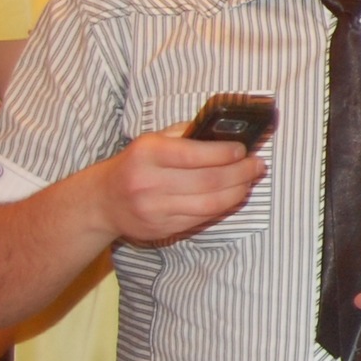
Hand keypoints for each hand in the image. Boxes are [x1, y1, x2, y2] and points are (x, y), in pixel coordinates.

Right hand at [93, 126, 264, 243]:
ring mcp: (155, 209)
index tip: (244, 150)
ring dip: (238, 192)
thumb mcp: (152, 140)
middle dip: (241, 173)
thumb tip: (227, 132)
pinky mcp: (162, 229)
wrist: (103, 201)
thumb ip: (186, 133)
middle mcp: (149, 182)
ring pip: (210, 204)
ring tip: (250, 181)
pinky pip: (202, 218)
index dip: (225, 153)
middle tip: (257, 166)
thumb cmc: (136, 164)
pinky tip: (233, 195)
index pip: (194, 154)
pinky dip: (224, 206)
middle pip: (209, 181)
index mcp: (147, 153)